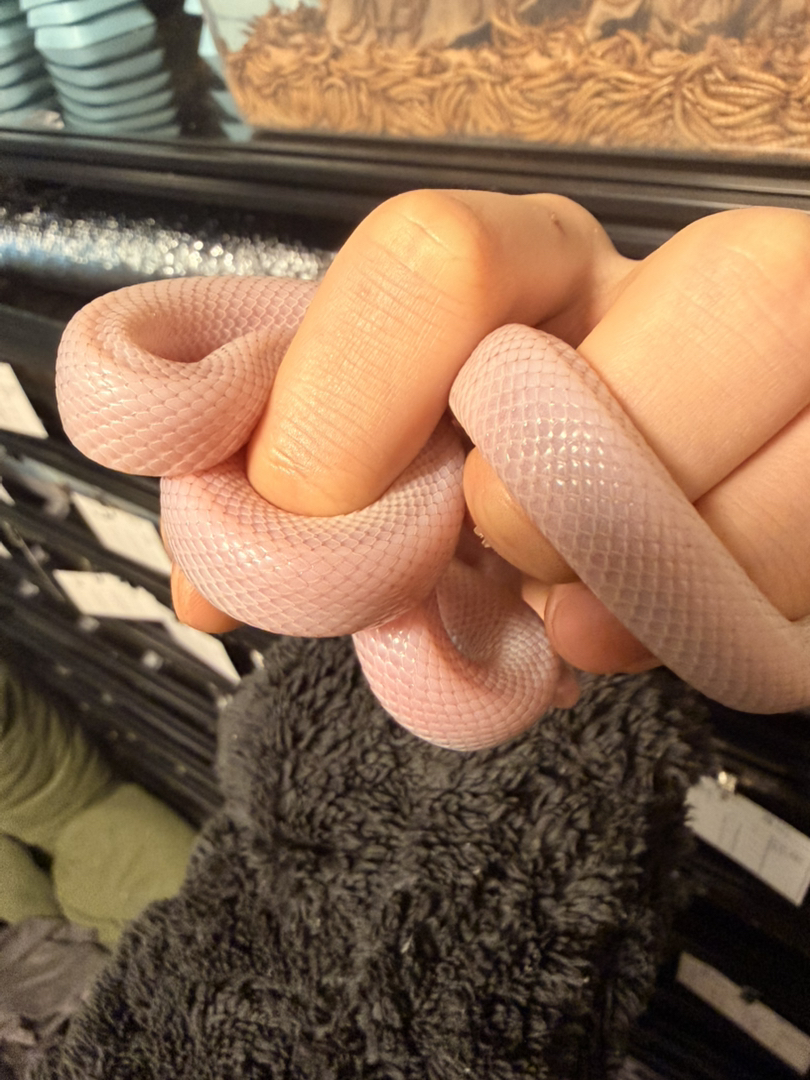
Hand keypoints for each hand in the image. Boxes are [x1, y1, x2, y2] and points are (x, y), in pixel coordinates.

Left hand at [170, 190, 809, 681]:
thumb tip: (206, 592)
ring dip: (665, 574)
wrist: (628, 514)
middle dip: (573, 479)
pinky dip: (730, 628)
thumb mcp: (392, 468)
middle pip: (730, 300)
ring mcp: (799, 382)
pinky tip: (651, 628)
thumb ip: (300, 496)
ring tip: (577, 614)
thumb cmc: (489, 483)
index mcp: (536, 259)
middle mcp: (689, 290)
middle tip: (501, 555)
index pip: (444, 263)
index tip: (309, 518)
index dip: (349, 409)